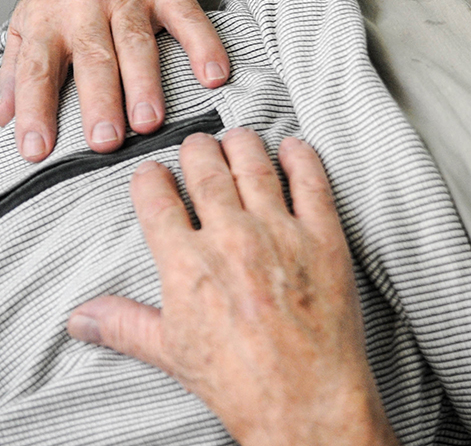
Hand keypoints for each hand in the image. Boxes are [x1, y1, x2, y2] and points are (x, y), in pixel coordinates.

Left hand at [1, 0, 228, 160]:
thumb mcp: (33, 23)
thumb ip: (16, 70)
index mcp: (48, 20)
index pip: (37, 70)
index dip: (36, 110)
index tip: (38, 150)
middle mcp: (85, 5)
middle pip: (92, 58)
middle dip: (99, 101)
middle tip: (105, 142)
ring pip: (136, 43)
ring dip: (144, 83)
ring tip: (149, 122)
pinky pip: (189, 19)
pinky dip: (204, 46)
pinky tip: (213, 75)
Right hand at [66, 130, 398, 445]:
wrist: (303, 397)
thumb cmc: (240, 379)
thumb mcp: (171, 351)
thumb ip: (125, 325)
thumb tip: (82, 317)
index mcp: (187, 263)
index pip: (158, 199)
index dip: (152, 179)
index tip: (153, 172)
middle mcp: (232, 238)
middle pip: (206, 171)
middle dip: (197, 151)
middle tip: (197, 146)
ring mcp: (281, 233)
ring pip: (256, 166)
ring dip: (243, 145)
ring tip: (238, 138)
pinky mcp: (324, 237)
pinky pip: (312, 181)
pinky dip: (302, 158)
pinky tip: (296, 148)